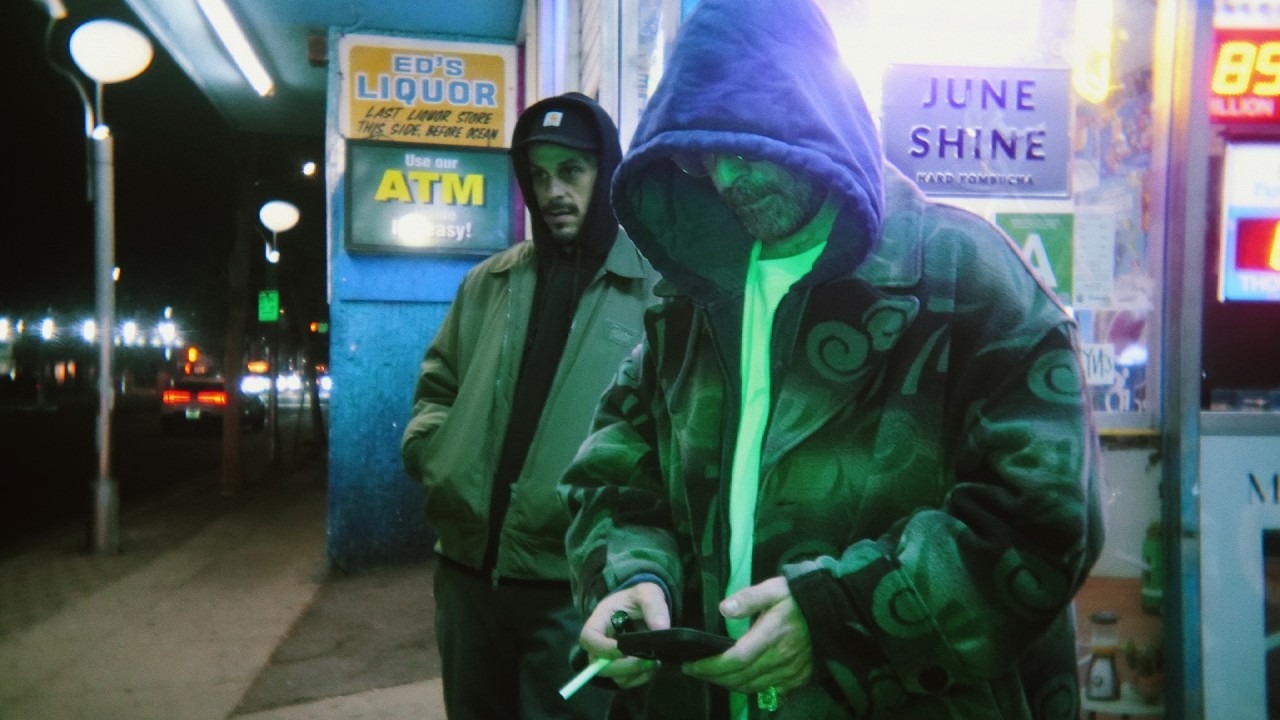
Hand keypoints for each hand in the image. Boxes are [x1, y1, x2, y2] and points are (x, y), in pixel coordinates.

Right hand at [579, 582, 670, 688]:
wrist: (646, 605)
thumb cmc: (641, 597)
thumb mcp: (649, 593)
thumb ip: (654, 607)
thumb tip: (661, 629)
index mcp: (600, 619)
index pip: (588, 638)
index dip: (602, 648)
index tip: (623, 650)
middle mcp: (600, 641)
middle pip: (598, 664)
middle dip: (623, 667)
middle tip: (648, 661)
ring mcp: (609, 656)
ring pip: (613, 676)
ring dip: (634, 674)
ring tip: (654, 662)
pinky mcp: (621, 667)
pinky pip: (625, 681)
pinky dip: (640, 678)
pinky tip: (653, 666)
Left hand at [682, 576, 812, 694]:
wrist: (829, 611)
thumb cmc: (796, 598)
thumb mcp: (773, 589)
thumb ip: (748, 598)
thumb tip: (724, 607)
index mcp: (772, 636)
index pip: (735, 660)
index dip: (711, 667)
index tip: (691, 666)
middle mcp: (781, 659)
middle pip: (740, 678)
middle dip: (713, 677)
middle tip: (695, 670)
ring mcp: (791, 672)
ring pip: (752, 688)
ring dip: (729, 685)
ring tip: (711, 675)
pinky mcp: (798, 678)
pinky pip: (770, 692)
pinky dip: (750, 689)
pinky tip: (738, 681)